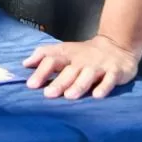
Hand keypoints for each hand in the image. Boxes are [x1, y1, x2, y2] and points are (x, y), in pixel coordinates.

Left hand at [23, 35, 138, 99]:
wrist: (117, 46)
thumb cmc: (84, 54)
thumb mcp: (64, 51)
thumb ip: (44, 56)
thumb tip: (24, 64)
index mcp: (68, 55)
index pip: (52, 59)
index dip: (41, 71)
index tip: (31, 84)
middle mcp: (82, 60)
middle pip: (69, 70)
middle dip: (58, 82)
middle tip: (48, 94)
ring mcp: (99, 66)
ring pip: (88, 75)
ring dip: (78, 85)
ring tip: (69, 96)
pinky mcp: (115, 72)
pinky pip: (109, 80)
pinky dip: (104, 87)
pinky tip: (97, 95)